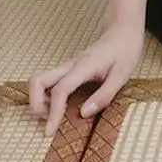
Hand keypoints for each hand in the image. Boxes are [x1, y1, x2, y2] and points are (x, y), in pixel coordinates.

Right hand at [29, 22, 144, 136]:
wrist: (124, 30)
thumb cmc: (125, 50)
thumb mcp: (122, 75)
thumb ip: (104, 95)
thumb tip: (83, 114)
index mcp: (85, 66)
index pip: (61, 89)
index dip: (54, 112)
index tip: (51, 131)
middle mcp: (71, 65)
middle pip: (38, 81)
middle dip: (36, 104)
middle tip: (49, 120)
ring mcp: (69, 66)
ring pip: (41, 80)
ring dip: (40, 100)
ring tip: (55, 115)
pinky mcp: (70, 69)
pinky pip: (50, 82)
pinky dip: (48, 96)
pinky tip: (63, 105)